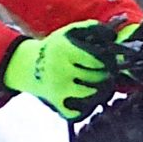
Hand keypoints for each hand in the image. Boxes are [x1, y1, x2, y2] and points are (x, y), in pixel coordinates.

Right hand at [2, 21, 123, 120]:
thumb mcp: (70, 32)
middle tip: (109, 74)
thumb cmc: (57, 48)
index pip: (97, 60)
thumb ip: (93, 28)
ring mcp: (59, 89)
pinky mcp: (57, 103)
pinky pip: (79, 112)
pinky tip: (89, 100)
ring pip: (91, 95)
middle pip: (97, 77)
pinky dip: (87, 109)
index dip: (108, 61)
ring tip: (102, 85)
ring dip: (102, 91)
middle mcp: (61, 70)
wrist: (28, 65)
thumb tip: (114, 35)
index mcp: (66, 51)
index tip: (107, 61)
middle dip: (107, 76)